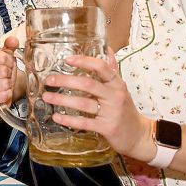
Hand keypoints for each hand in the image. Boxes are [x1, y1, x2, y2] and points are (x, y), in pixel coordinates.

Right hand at [0, 35, 18, 112]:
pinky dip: (7, 95)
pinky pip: (3, 95)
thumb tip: (13, 40)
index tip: (7, 65)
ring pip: (4, 83)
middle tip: (5, 77)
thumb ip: (9, 47)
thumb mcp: (3, 60)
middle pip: (3, 70)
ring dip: (8, 86)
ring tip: (3, 85)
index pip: (2, 56)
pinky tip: (2, 93)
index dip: (9, 62)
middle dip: (9, 74)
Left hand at [40, 50, 154, 160]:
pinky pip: (84, 123)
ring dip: (62, 100)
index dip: (84, 61)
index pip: (101, 67)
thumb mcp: (121, 89)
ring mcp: (111, 113)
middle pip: (88, 84)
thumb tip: (108, 50)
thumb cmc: (126, 110)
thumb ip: (112, 70)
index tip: (67, 60)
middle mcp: (115, 96)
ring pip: (83, 103)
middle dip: (66, 81)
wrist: (138, 135)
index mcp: (117, 84)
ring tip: (47, 97)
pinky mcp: (107, 128)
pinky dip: (69, 120)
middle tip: (49, 80)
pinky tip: (57, 117)